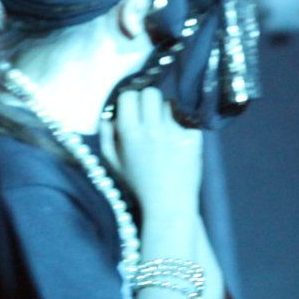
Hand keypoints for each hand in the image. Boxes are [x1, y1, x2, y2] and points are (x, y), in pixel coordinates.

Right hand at [105, 87, 202, 221]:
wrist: (168, 205)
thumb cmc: (138, 185)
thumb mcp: (113, 163)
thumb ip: (106, 136)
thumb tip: (107, 115)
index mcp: (129, 132)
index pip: (129, 95)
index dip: (130, 100)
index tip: (133, 109)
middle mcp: (152, 128)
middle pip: (151, 93)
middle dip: (149, 100)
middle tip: (150, 114)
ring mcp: (174, 132)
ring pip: (170, 105)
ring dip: (166, 113)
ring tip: (165, 130)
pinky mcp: (192, 137)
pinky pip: (186, 119)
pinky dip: (183, 125)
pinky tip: (179, 140)